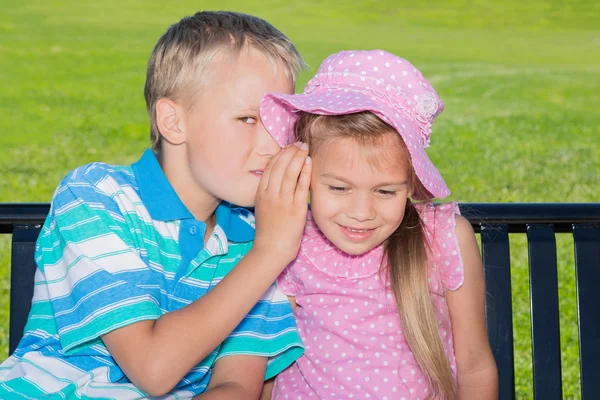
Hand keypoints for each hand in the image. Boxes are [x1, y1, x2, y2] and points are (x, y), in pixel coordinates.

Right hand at [253, 142, 311, 264]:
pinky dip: (305, 172)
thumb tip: (278, 180)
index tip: (288, 147)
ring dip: (298, 157)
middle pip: (280, 166)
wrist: (270, 250)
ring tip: (305, 148)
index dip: (280, 154)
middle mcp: (270, 194)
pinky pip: (301, 186)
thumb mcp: (263, 208)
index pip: (270, 167)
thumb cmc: (269, 232)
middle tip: (299, 143)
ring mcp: (283, 201)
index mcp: (261, 193)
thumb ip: (269, 194)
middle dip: (290, 151)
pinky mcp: (296, 209)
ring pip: (290, 172)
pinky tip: (309, 162)